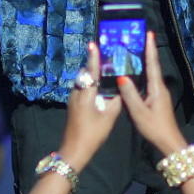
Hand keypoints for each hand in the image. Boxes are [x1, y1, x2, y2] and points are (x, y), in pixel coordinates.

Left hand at [59, 42, 122, 170]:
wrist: (74, 150)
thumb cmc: (92, 134)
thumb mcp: (109, 118)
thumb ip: (116, 102)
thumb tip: (121, 90)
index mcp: (85, 94)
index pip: (90, 71)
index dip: (93, 57)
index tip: (93, 44)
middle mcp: (77, 93)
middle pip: (85, 75)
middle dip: (93, 66)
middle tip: (106, 58)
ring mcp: (73, 99)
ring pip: (82, 82)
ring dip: (92, 77)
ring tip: (105, 72)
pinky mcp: (73, 106)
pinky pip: (82, 90)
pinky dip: (90, 86)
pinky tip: (99, 90)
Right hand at [116, 32, 186, 155]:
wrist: (168, 143)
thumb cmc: (155, 127)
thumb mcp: (139, 112)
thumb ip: (130, 94)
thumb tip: (121, 76)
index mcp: (157, 88)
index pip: (152, 64)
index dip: (150, 48)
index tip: (148, 33)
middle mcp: (159, 88)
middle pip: (151, 66)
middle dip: (145, 51)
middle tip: (135, 38)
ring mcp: (158, 94)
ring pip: (149, 74)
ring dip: (142, 62)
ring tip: (131, 51)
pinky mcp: (156, 100)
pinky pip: (147, 82)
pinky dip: (140, 74)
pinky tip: (132, 74)